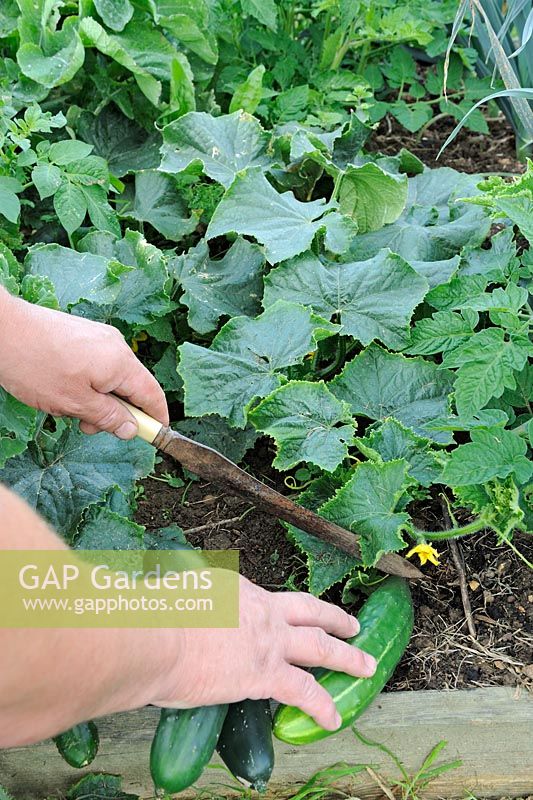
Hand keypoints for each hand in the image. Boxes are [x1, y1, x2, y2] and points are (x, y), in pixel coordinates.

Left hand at [0, 290, 167, 438]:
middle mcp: (116, 346)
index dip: (156, 418)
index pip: (152, 395)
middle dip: (115, 412)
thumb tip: (132, 428)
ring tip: (66, 408)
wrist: (3, 329)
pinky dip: (85, 384)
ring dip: (95, 400)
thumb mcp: (74, 402)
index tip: (154, 436)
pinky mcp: (83, 335)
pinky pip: (95, 366)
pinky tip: (61, 389)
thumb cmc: (36, 365)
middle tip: (89, 427)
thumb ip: (108, 417)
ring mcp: (99, 338)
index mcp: (121, 363)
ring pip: (110, 378)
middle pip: (131, 387)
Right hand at [151, 576, 375, 730]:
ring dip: (347, 656)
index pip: (267, 600)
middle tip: (354, 626)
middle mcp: (262, 610)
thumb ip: (181, 602)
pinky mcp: (266, 675)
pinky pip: (304, 691)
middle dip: (335, 619)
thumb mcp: (172, 595)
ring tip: (366, 663)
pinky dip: (322, 705)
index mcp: (238, 589)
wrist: (156, 637)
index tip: (284, 616)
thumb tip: (166, 607)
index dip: (280, 610)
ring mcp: (269, 641)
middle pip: (310, 612)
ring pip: (320, 647)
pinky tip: (333, 718)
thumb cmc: (153, 615)